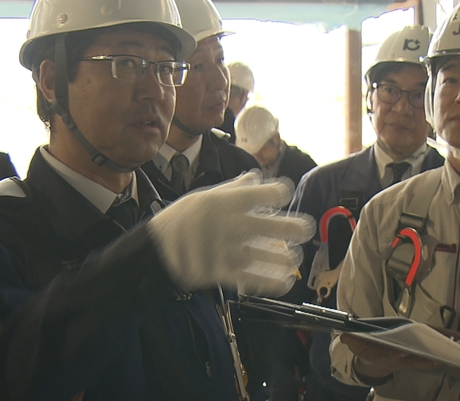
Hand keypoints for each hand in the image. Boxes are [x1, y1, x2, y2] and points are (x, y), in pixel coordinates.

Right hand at [149, 171, 314, 295]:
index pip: (267, 193)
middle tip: (305, 229)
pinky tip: (285, 282)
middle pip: (275, 225)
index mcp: (228, 201)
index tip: (283, 195)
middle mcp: (233, 223)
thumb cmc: (181, 219)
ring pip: (270, 255)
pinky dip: (273, 282)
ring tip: (292, 258)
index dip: (279, 193)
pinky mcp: (224, 272)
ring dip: (286, 258)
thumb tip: (256, 177)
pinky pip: (255, 279)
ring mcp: (229, 249)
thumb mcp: (204, 196)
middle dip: (295, 228)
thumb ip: (233, 189)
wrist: (155, 249)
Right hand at [340, 333, 442, 380]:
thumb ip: (351, 340)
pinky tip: (447, 358)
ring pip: (421, 361)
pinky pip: (427, 362)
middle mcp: (397, 360)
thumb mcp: (356, 345)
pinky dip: (436, 360)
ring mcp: (406, 362)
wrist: (372, 366)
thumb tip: (343, 335)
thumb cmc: (366, 351)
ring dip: (432, 360)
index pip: (391, 354)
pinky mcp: (413, 362)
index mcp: (384, 355)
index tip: (403, 352)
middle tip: (432, 356)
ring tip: (445, 356)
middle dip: (421, 358)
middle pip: (410, 359)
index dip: (396, 354)